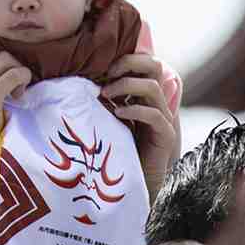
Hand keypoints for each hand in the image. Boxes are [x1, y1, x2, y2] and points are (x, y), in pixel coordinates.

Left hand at [101, 54, 180, 188]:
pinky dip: (134, 110)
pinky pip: (153, 115)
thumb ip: (103, 102)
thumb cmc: (116, 152)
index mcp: (144, 97)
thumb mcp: (107, 119)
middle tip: (107, 74)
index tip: (102, 68)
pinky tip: (117, 114)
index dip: (125, 59)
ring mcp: (163, 119)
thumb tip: (78, 82)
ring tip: (105, 95)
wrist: (134, 184)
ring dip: (126, 86)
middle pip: (154, 66)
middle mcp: (157, 103)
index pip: (145, 64)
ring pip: (152, 87)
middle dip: (129, 63)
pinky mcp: (165, 135)